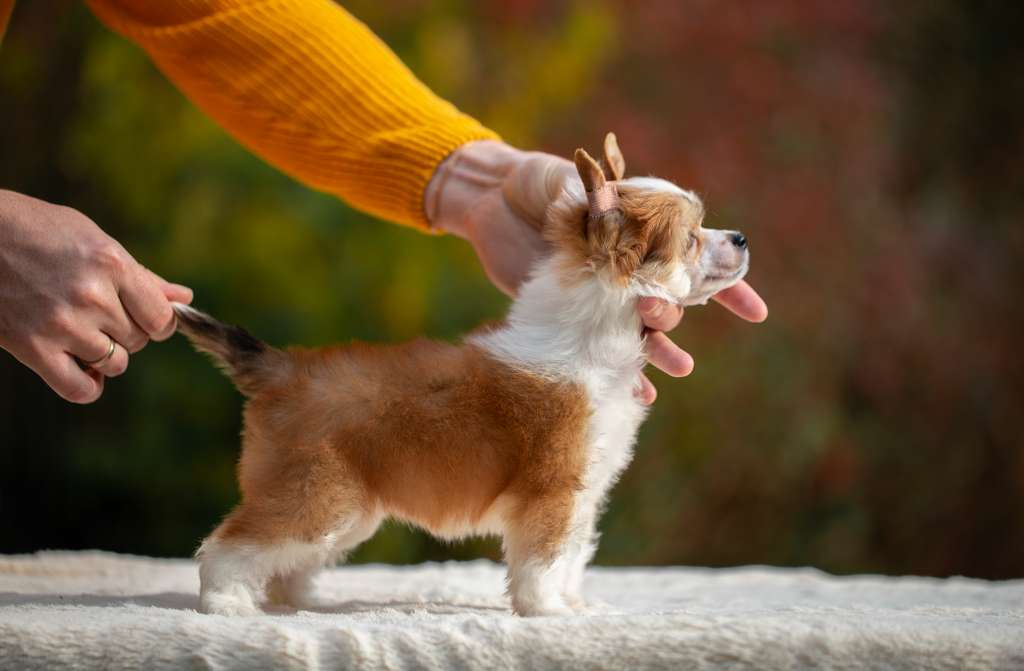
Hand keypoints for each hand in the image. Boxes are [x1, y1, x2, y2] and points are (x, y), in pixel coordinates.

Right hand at [0, 190, 192, 402]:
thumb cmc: (37, 231)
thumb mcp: (94, 240)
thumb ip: (141, 274)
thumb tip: (184, 297)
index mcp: (112, 264)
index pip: (161, 318)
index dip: (159, 322)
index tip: (144, 317)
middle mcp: (92, 296)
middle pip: (138, 340)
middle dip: (128, 332)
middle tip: (99, 314)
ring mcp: (62, 324)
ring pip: (116, 363)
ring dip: (108, 356)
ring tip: (85, 334)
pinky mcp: (32, 347)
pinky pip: (80, 389)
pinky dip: (88, 386)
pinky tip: (81, 368)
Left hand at [425, 141, 766, 403]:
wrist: (492, 200)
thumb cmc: (541, 182)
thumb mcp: (578, 181)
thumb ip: (607, 201)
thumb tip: (631, 215)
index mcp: (645, 230)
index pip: (697, 259)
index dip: (728, 284)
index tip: (753, 313)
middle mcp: (631, 267)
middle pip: (671, 297)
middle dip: (675, 309)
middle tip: (659, 309)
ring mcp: (603, 294)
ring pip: (643, 329)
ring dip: (663, 349)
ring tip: (679, 366)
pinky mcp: (573, 313)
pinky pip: (603, 348)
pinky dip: (625, 373)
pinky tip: (641, 394)